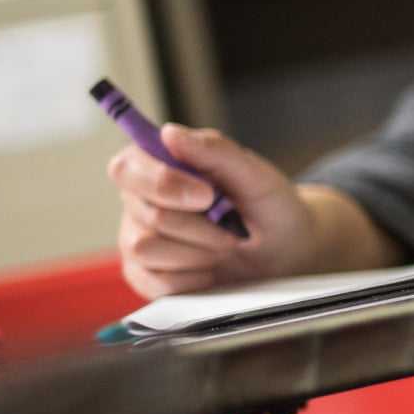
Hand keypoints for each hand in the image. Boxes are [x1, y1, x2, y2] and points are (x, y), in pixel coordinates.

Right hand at [108, 124, 316, 299]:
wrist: (285, 251)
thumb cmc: (268, 206)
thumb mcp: (254, 174)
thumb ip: (214, 151)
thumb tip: (170, 132)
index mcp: (158, 164)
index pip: (128, 167)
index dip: (163, 182)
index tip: (207, 196)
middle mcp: (140, 200)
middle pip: (147, 213)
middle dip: (199, 225)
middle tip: (231, 228)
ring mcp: (138, 238)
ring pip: (145, 248)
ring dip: (198, 251)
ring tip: (224, 245)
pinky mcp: (145, 276)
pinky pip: (155, 281)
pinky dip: (194, 277)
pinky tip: (212, 267)